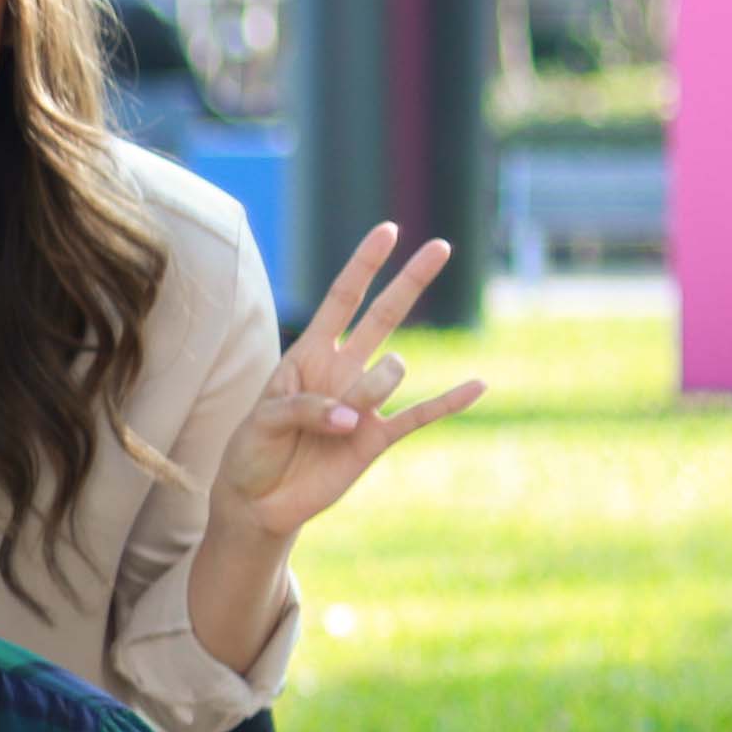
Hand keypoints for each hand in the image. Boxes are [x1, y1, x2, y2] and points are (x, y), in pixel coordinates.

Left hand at [212, 221, 483, 542]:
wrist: (258, 501)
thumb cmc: (251, 451)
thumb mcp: (261, 420)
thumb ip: (302, 407)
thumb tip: (354, 417)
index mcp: (308, 354)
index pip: (341, 299)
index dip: (363, 266)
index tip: (388, 230)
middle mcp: (342, 371)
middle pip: (383, 316)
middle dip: (410, 281)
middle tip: (441, 246)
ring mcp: (364, 403)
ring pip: (387, 375)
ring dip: (365, 394)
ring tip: (337, 425)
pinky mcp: (377, 439)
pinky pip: (420, 416)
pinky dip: (449, 403)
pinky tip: (479, 385)